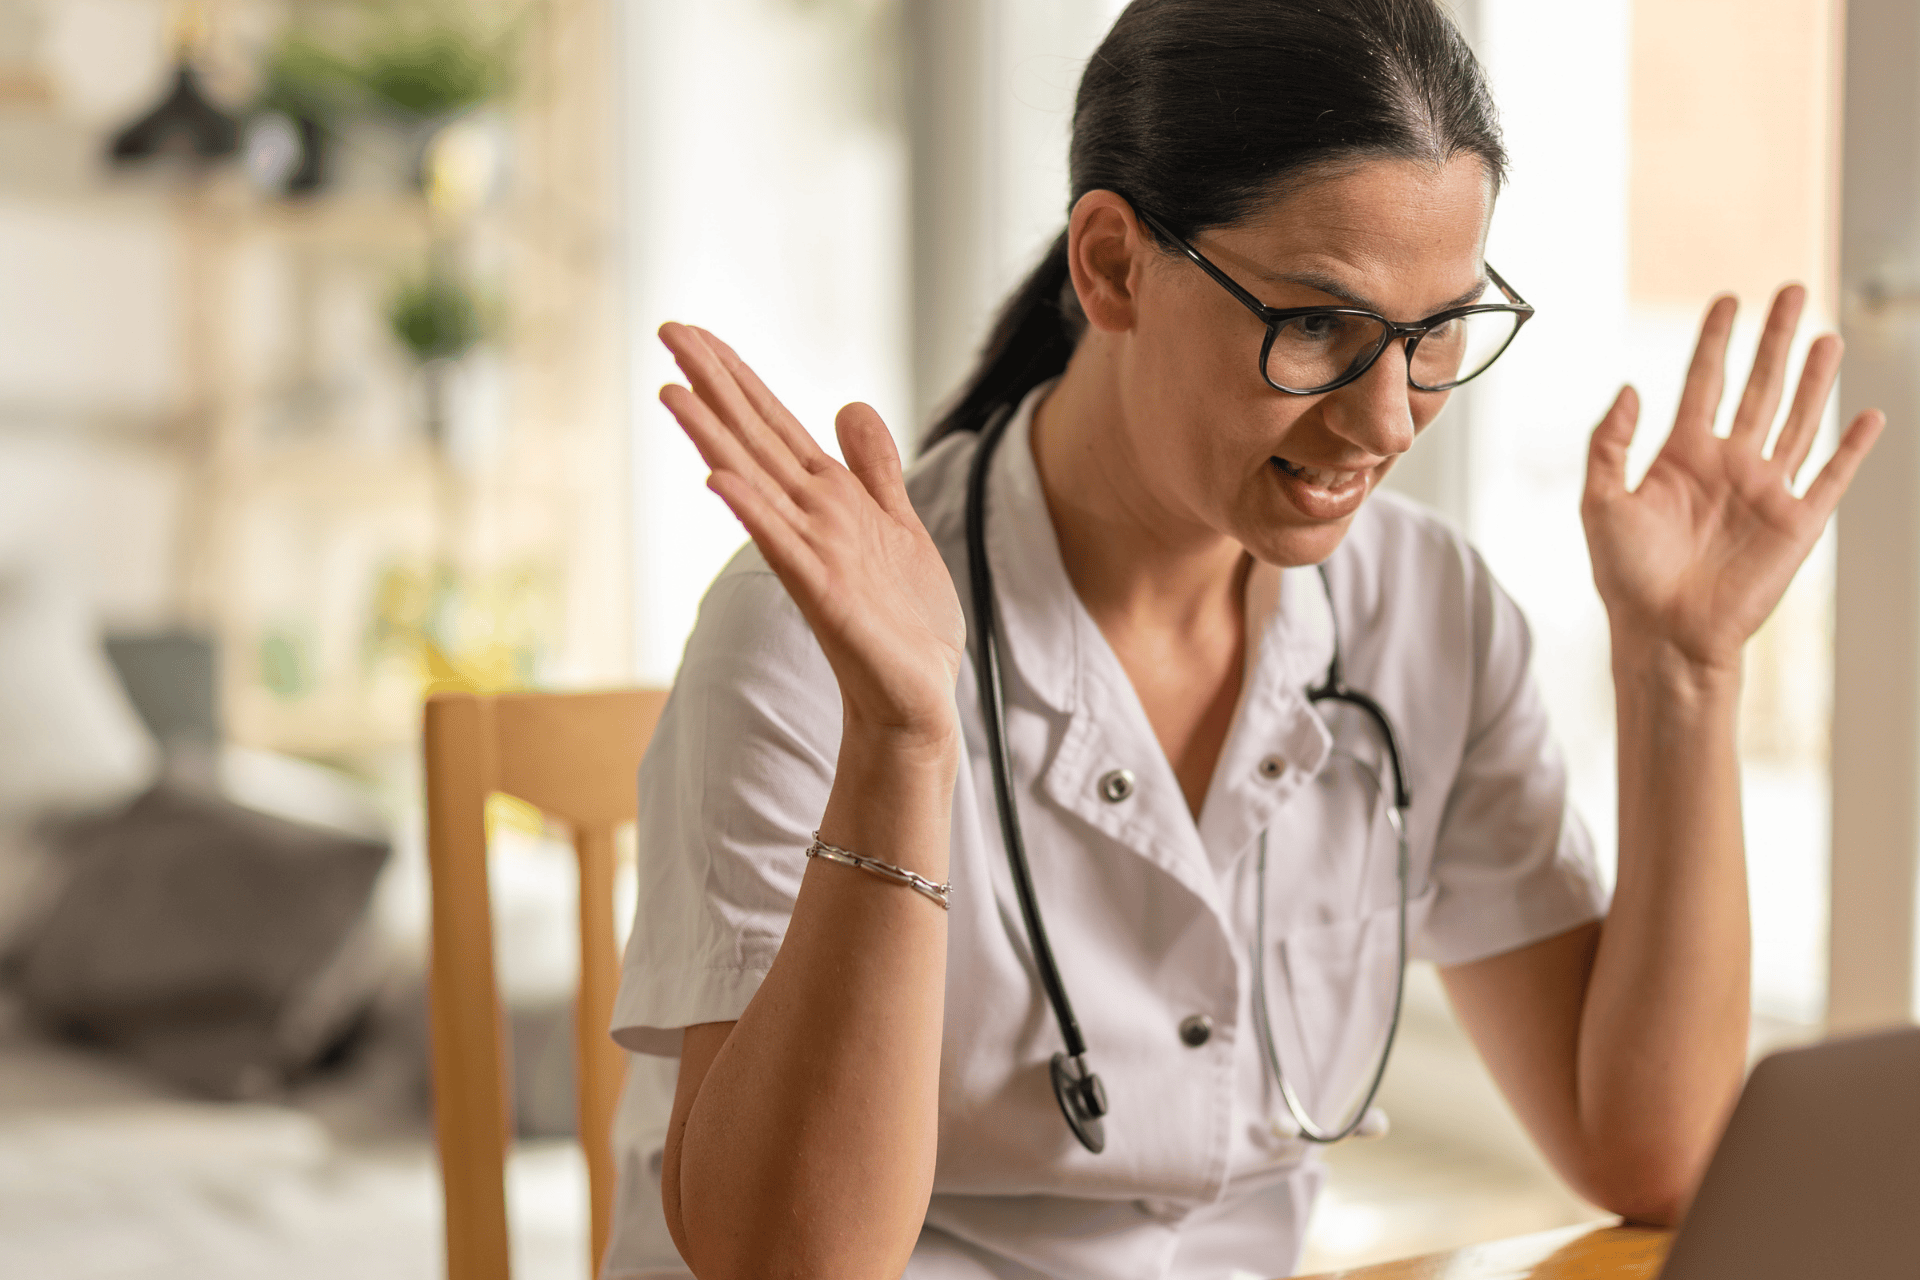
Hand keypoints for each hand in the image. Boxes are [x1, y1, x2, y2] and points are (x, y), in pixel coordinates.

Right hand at [658, 323, 965, 743]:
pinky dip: (751, 511)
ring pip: (755, 482)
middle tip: (667, 329)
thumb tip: (849, 406)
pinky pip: (781, 544)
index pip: (772, 423)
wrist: (916, 694)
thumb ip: (874, 467)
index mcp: (826, 497)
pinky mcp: (823, 592)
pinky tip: (719, 478)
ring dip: (713, 437)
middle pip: (753, 437)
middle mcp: (810, 517)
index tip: (696, 331)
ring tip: (672, 391)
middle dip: (713, 384)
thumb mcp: (898, 523)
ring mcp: (812, 552)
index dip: (737, 375)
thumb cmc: (903, 621)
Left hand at [1581, 286, 1884, 675]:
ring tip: (1825, 335)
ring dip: (1813, 378)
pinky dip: (1853, 447)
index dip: (1715, 342)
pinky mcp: (1796, 523)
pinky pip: (1831, 476)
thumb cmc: (1626, 577)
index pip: (1703, 383)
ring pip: (1796, 419)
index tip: (1726, 299)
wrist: (1663, 635)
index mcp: (1680, 458)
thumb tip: (1628, 389)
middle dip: (1773, 340)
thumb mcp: (1601, 502)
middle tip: (1788, 290)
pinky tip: (1868, 413)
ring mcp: (1765, 491)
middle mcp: (1727, 466)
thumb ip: (1610, 444)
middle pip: (1756, 387)